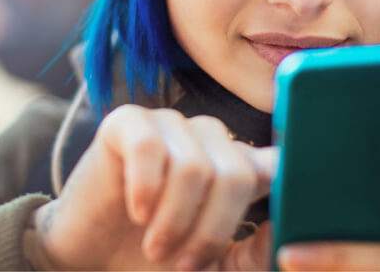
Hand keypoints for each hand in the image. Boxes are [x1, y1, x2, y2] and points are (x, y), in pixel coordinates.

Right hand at [30, 105, 276, 270]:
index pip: (278, 162)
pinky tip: (137, 211)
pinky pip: (149, 147)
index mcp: (237, 166)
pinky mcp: (128, 122)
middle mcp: (209, 138)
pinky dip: (144, 188)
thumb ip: (252, 255)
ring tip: (155, 245)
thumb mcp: (212, 268)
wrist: (90, 258)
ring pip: (194, 166)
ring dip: (173, 219)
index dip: (285, 186)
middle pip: (235, 175)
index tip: (284, 220)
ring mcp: (170, 124)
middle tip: (181, 262)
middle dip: (209, 231)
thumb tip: (289, 234)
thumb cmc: (154, 259)